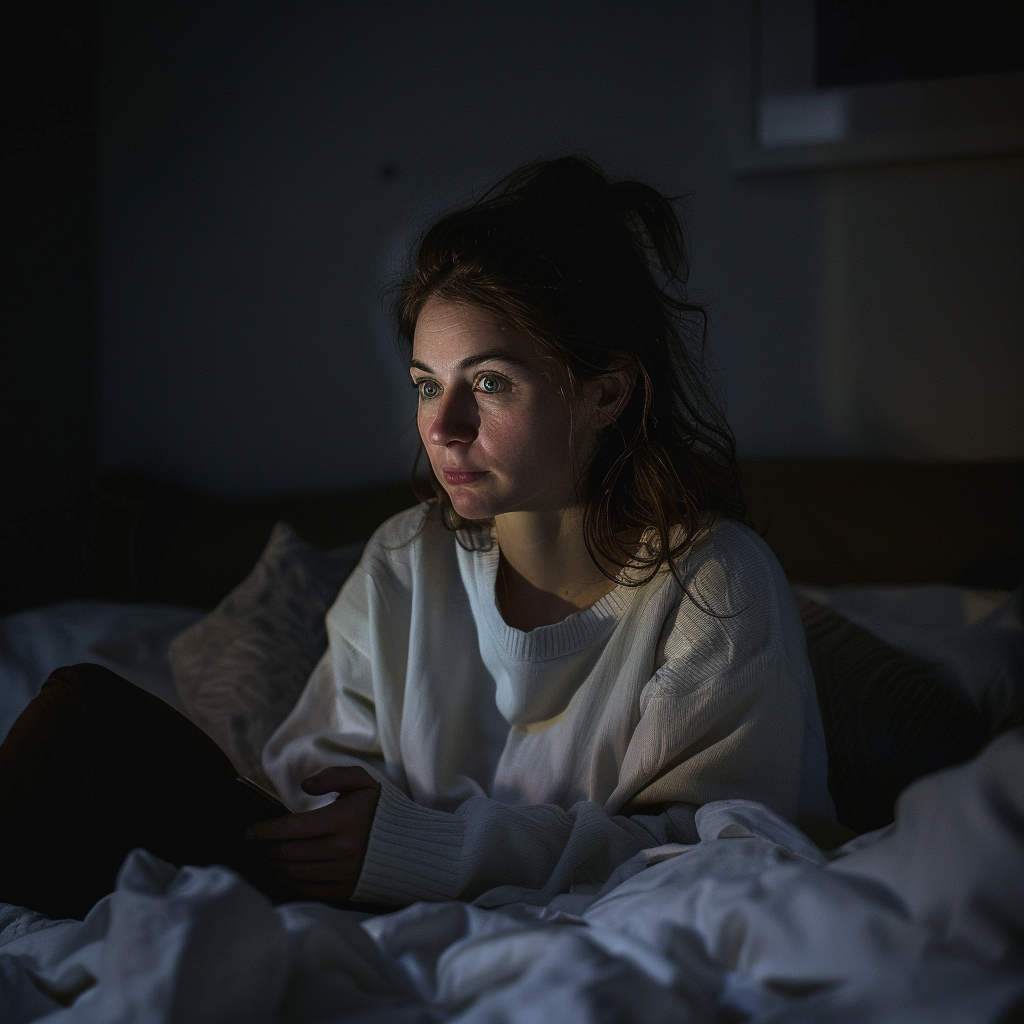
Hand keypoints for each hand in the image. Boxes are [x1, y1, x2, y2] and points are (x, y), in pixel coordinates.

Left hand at [245, 766, 380, 900]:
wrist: (410, 845)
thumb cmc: (380, 810)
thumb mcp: (363, 781)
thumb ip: (334, 775)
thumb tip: (304, 785)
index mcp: (344, 820)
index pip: (293, 828)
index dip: (265, 830)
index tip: (249, 831)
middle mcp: (342, 850)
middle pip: (288, 852)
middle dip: (266, 848)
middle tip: (255, 843)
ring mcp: (343, 873)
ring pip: (293, 873)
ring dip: (273, 865)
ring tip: (265, 855)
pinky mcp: (345, 891)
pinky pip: (306, 890)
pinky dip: (288, 882)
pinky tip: (282, 871)